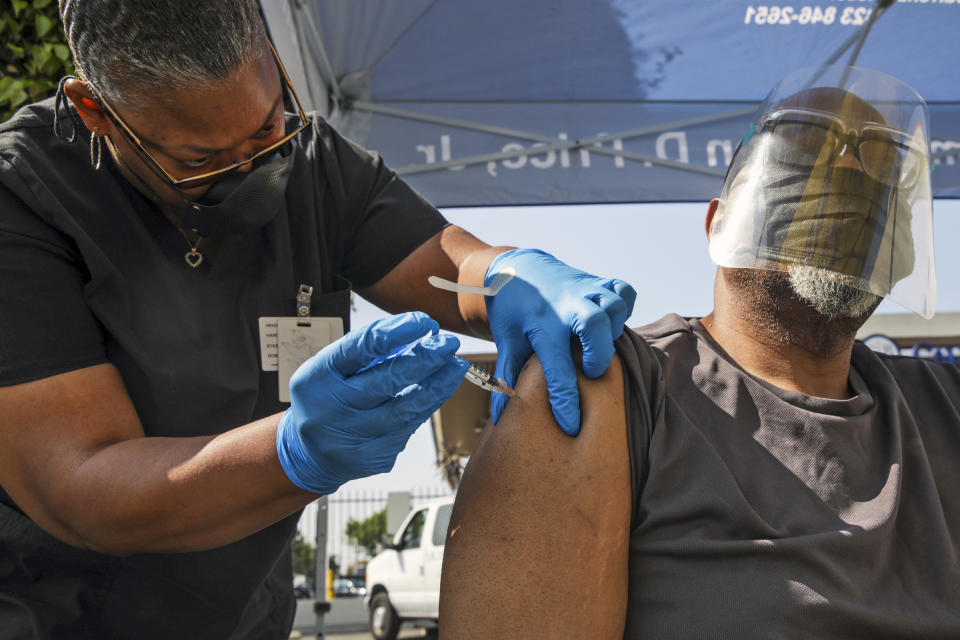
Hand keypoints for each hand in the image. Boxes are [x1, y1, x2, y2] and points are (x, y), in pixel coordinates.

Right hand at [276, 312, 468, 493]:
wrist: (307, 454)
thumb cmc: (325, 398)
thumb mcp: (331, 368)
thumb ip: (368, 351)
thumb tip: (420, 333)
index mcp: (318, 377)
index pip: (362, 348)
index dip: (398, 331)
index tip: (424, 321)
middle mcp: (332, 408)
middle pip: (387, 379)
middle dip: (425, 358)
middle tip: (448, 342)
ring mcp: (353, 437)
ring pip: (405, 408)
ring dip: (437, 384)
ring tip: (456, 366)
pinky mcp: (372, 457)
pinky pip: (408, 428)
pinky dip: (427, 406)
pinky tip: (442, 389)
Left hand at [485, 249, 635, 435]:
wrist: (517, 268)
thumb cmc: (513, 312)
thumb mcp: (506, 343)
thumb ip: (507, 379)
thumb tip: (502, 419)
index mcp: (539, 324)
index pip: (557, 368)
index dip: (566, 401)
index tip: (572, 426)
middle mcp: (564, 304)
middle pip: (593, 325)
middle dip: (598, 356)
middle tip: (591, 373)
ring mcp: (584, 289)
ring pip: (613, 306)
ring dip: (612, 331)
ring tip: (598, 345)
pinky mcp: (598, 281)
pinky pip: (624, 290)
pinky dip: (625, 307)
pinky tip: (611, 323)